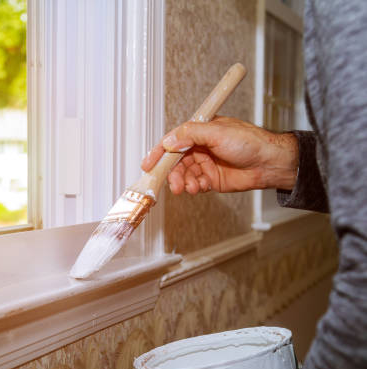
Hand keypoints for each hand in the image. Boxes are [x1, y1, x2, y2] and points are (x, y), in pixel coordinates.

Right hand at [141, 116, 298, 194]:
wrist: (270, 163)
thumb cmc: (250, 141)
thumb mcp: (218, 132)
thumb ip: (191, 134)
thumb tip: (170, 141)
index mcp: (199, 132)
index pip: (172, 141)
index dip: (158, 153)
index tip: (148, 165)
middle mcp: (199, 147)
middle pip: (175, 162)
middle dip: (172, 174)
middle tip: (174, 184)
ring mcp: (205, 164)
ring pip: (184, 175)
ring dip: (184, 182)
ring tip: (191, 188)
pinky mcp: (211, 179)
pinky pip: (194, 184)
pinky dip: (194, 187)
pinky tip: (200, 187)